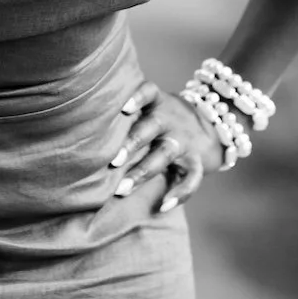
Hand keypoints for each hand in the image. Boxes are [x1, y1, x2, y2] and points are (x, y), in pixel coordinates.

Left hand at [108, 81, 225, 212]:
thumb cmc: (164, 116)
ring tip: (122, 189)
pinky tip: (163, 206)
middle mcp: (170, 120)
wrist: (214, 124)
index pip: (149, 92)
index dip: (138, 98)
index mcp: (158, 103)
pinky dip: (180, 193)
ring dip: (142, 172)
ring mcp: (184, 141)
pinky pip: (192, 178)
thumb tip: (83, 127)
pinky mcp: (197, 160)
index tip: (123, 109)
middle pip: (151, 127)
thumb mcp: (154, 104)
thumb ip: (129, 111)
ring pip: (164, 155)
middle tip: (113, 161)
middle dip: (132, 143)